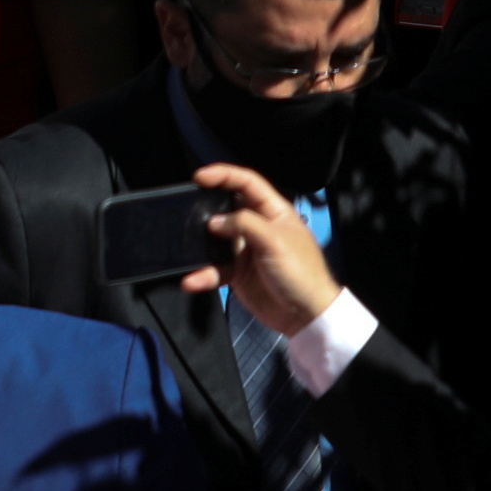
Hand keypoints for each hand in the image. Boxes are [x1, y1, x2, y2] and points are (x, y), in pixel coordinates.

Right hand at [177, 163, 342, 338]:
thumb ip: (244, 224)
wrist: (305, 315)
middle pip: (227, 208)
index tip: (199, 177)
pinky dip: (202, 274)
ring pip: (215, 240)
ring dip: (199, 246)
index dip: (224, 175)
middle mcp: (258, 228)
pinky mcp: (237, 272)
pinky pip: (214, 268)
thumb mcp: (275, 241)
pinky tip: (193, 280)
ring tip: (184, 249)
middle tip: (184, 209)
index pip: (248, 184)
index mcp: (274, 213)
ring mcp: (246, 250)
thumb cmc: (300, 273)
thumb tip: (213, 222)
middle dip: (205, 208)